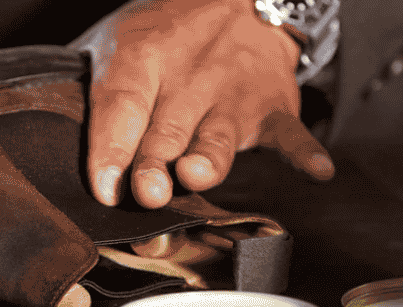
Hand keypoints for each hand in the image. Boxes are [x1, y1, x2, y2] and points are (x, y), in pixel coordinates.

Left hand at [70, 0, 334, 208]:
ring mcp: (232, 97)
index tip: (105, 187)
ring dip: (206, 160)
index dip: (110, 147)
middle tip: (147, 191)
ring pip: (216, 138)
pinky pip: (289, 135)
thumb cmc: (169, 33)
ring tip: (194, 174)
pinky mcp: (271, 110)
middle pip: (166, 130)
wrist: (241, 0)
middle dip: (154, 163)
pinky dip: (304, 153)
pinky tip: (316, 169)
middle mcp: (188, 79)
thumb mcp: (122, 42)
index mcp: (144, 58)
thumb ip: (99, 96)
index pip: (121, 104)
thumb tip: (85, 162)